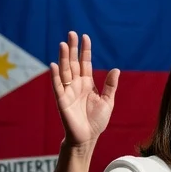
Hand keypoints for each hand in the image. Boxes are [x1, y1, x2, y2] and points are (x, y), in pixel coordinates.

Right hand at [51, 31, 119, 148]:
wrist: (87, 137)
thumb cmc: (96, 121)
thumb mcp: (108, 101)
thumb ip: (111, 86)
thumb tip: (116, 69)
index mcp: (87, 83)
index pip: (85, 63)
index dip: (85, 50)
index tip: (85, 37)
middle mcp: (76, 84)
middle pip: (73, 63)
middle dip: (72, 49)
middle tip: (71, 33)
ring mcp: (68, 91)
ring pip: (65, 71)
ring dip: (63, 58)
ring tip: (63, 44)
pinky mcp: (62, 100)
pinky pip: (57, 86)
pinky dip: (55, 76)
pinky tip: (54, 65)